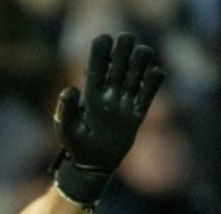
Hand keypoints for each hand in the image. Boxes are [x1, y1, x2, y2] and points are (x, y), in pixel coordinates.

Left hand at [52, 33, 165, 206]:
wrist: (94, 166)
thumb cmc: (77, 147)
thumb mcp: (66, 129)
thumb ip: (65, 109)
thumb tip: (70, 88)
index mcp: (91, 93)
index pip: (97, 64)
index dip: (102, 49)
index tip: (105, 39)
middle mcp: (109, 93)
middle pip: (119, 61)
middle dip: (124, 49)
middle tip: (126, 47)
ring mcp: (125, 102)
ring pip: (137, 71)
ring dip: (141, 59)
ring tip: (142, 59)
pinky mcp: (138, 113)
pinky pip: (150, 91)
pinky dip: (155, 80)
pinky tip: (154, 74)